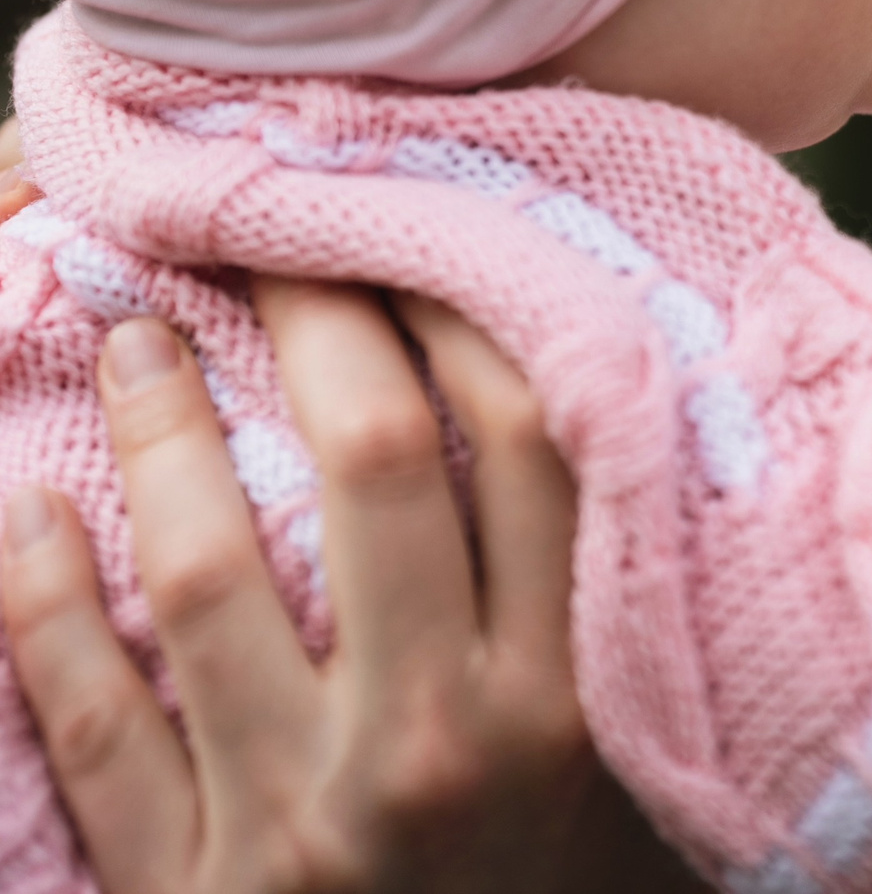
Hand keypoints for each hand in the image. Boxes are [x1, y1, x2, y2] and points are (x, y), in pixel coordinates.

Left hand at [0, 281, 706, 893]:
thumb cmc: (541, 890)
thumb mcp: (612, 755)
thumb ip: (589, 603)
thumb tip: (570, 393)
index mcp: (569, 698)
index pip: (525, 445)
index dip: (460, 314)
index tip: (408, 243)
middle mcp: (445, 745)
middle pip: (372, 467)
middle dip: (312, 322)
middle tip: (266, 243)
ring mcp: (303, 822)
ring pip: (208, 575)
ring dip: (159, 433)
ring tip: (133, 337)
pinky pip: (95, 720)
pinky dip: (40, 604)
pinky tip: (24, 513)